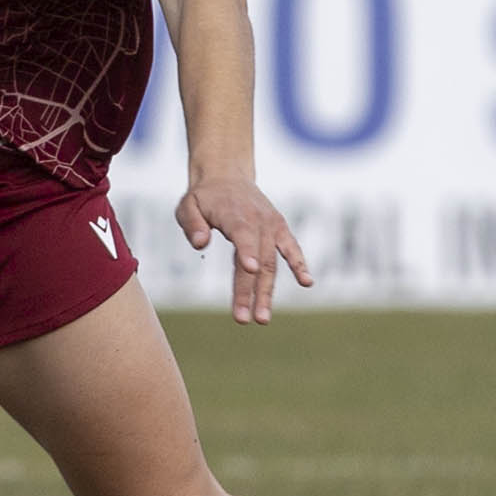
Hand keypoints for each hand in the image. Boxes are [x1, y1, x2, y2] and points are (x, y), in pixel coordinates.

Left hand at [177, 174, 310, 323]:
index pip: (242, 235)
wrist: (227, 176)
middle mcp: (257, 221)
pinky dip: (300, 264)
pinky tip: (307, 282)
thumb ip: (192, 224)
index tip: (249, 269)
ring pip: (272, 262)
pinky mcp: (280, 230)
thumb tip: (200, 244)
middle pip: (257, 259)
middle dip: (250, 291)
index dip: (246, 251)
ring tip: (262, 319)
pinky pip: (292, 249)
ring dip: (267, 292)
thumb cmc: (204, 197)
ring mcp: (272, 226)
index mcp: (235, 214)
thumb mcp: (188, 205)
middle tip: (243, 319)